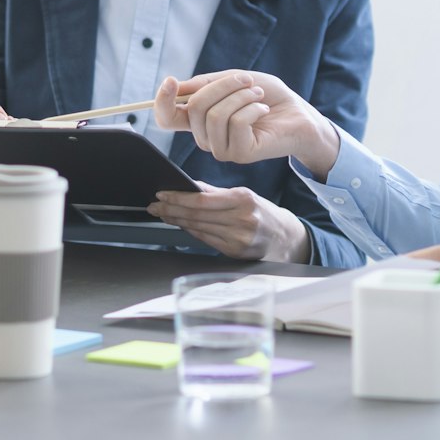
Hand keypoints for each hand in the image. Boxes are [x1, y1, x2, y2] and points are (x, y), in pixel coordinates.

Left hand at [148, 182, 311, 262]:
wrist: (285, 238)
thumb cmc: (263, 213)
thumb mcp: (244, 195)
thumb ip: (216, 193)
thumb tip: (190, 186)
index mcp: (243, 200)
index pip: (201, 200)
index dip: (177, 198)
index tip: (161, 194)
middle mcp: (241, 220)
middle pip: (196, 215)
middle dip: (171, 210)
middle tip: (154, 206)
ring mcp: (238, 239)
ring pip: (198, 229)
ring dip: (177, 221)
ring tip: (163, 214)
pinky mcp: (234, 253)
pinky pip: (206, 240)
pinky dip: (191, 232)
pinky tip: (181, 225)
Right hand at [153, 71, 341, 178]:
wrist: (299, 114)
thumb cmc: (267, 97)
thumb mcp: (233, 81)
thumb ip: (205, 84)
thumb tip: (176, 86)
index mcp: (200, 120)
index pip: (167, 118)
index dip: (162, 101)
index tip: (170, 81)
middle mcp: (206, 137)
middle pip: (193, 108)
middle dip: (222, 85)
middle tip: (246, 80)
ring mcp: (222, 149)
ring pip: (215, 115)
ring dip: (240, 95)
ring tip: (258, 95)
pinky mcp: (240, 154)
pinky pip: (236, 122)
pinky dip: (252, 107)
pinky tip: (263, 110)